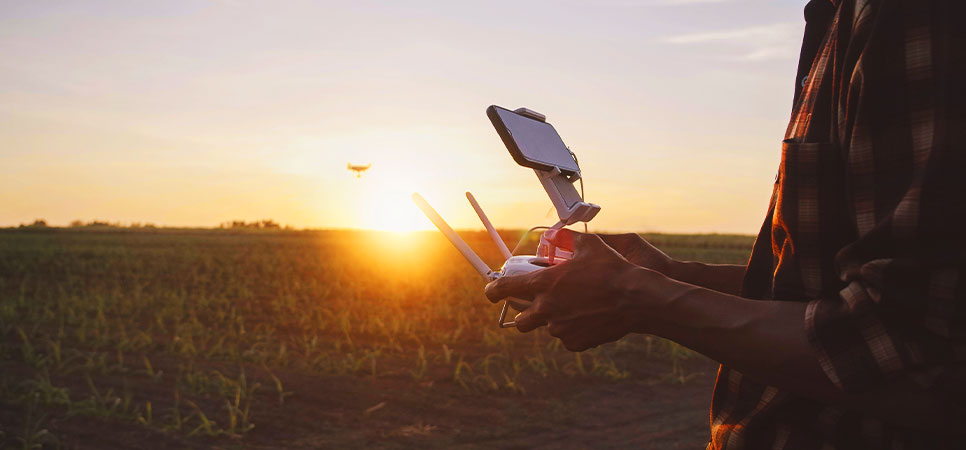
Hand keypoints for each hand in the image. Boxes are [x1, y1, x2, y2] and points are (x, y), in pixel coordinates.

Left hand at [485, 230, 663, 350]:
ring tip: (575, 308)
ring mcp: (560, 328)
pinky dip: (573, 331)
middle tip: (538, 305)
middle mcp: (547, 309)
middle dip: (525, 314)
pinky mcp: (575, 342)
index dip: (494, 290)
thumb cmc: (613, 270)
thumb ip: (568, 240)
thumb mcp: (590, 246)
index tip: (492, 291)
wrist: (636, 299)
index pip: (505, 289)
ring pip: (548, 328)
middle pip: (521, 321)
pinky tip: (588, 319)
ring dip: (555, 319)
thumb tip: (559, 235)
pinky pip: (567, 338)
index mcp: (544, 284)